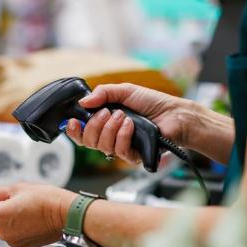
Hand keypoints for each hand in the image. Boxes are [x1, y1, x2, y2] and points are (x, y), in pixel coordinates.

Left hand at [0, 183, 76, 246]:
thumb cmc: (45, 199)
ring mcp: (11, 241)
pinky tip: (28, 220)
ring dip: (5, 219)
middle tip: (8, 200)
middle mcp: (2, 232)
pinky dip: (14, 228)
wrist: (66, 215)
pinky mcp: (21, 246)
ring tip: (22, 210)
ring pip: (0, 228)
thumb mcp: (18, 188)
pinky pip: (10, 235)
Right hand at [66, 83, 198, 163]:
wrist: (175, 114)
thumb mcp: (125, 91)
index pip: (82, 133)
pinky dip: (123, 135)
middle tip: (107, 113)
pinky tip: (131, 125)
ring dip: (110, 128)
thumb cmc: (153, 103)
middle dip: (94, 125)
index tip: (72, 121)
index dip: (73, 130)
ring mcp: (121, 147)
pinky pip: (119, 150)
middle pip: (88, 141)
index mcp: (105, 123)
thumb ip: (102, 93)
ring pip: (102, 146)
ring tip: (123, 116)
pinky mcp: (133, 156)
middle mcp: (110, 137)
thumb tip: (83, 102)